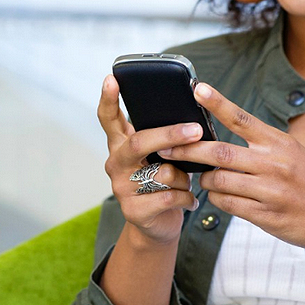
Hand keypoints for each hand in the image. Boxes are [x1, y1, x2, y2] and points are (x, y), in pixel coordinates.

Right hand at [97, 74, 201, 245]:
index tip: (112, 78)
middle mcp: (116, 163)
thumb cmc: (163, 184)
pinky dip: (186, 198)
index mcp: (121, 145)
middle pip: (139, 142)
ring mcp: (121, 187)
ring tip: (186, 183)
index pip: (109, 118)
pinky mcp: (134, 210)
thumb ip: (165, 140)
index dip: (109, 98)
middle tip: (195, 130)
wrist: (157, 226)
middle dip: (170, 135)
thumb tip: (192, 122)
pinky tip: (188, 201)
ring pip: (162, 172)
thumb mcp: (161, 157)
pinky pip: (170, 196)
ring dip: (184, 177)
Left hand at [160, 82, 304, 253]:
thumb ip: (261, 144)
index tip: (198, 88)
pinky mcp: (266, 215)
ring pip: (219, 181)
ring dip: (206, 180)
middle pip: (220, 153)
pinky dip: (218, 199)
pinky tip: (222, 196)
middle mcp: (275, 164)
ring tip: (206, 178)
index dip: (218, 103)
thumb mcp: (293, 153)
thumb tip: (221, 137)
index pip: (242, 118)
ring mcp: (270, 191)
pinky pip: (228, 205)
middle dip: (189, 151)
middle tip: (167, 148)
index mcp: (280, 143)